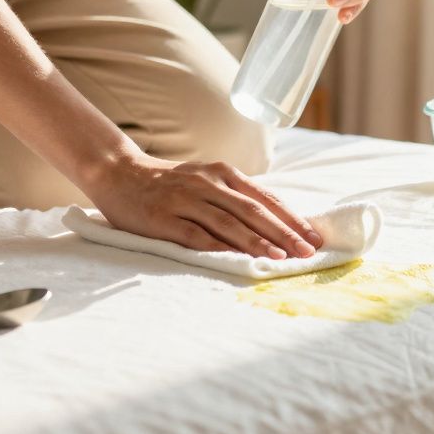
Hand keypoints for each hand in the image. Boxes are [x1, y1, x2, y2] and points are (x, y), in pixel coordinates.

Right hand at [87, 152, 323, 257]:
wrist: (118, 173)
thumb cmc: (170, 183)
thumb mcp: (207, 181)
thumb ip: (235, 197)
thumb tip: (276, 225)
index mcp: (222, 173)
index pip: (264, 197)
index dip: (291, 218)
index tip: (315, 237)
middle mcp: (207, 183)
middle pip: (252, 210)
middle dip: (284, 233)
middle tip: (308, 252)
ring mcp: (184, 199)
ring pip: (228, 222)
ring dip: (257, 242)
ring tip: (280, 258)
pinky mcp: (163, 217)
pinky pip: (195, 234)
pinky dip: (219, 247)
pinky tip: (236, 259)